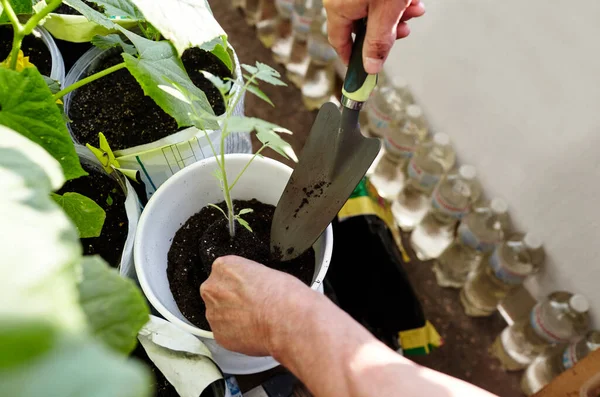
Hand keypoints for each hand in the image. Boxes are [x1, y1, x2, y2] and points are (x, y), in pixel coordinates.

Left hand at [200, 255, 315, 355]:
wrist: (286, 320)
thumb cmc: (282, 295)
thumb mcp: (266, 271)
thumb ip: (249, 278)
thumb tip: (251, 287)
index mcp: (223, 267)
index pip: (225, 273)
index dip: (240, 283)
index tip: (249, 289)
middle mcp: (212, 289)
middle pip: (218, 294)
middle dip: (232, 301)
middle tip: (253, 306)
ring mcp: (213, 313)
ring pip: (220, 315)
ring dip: (233, 318)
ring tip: (256, 321)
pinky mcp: (218, 335)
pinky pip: (226, 334)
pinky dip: (237, 335)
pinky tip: (254, 332)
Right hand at [324, 0, 425, 73]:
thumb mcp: (386, 12)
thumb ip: (378, 42)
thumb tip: (371, 67)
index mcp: (339, 8)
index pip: (339, 42)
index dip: (352, 58)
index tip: (360, 71)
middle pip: (361, 26)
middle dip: (386, 31)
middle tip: (401, 32)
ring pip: (373, 11)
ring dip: (396, 15)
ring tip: (413, 10)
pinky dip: (394, 1)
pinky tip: (410, 0)